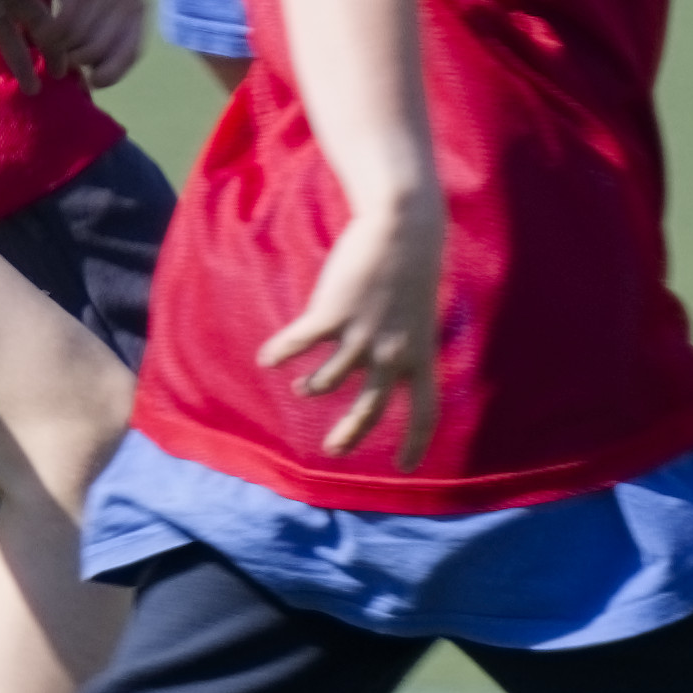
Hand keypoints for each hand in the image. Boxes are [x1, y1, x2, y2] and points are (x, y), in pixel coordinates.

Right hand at [3, 0, 147, 90]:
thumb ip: (106, 29)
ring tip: (50, 42)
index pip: (130, 55)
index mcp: (137, 7)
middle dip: (80, 61)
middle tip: (62, 57)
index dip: (111, 73)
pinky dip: (51, 37)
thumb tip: (101, 77)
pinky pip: (64, 29)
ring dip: (63, 49)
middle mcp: (127, 1)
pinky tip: (43, 32)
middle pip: (101, 54)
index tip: (92, 82)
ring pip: (81, 43)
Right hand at [256, 188, 442, 458]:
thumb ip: (406, 341)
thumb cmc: (411, 264)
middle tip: (333, 450)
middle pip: (369, 410)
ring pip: (327, 381)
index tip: (406, 468)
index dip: (415, 442)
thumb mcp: (420, 312)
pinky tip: (267, 357)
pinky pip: (298, 344)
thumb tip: (386, 363)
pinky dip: (280, 352)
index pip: (425, 411)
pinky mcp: (331, 315)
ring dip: (311, 386)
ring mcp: (360, 336)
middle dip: (349, 434)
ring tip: (301, 386)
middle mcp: (391, 354)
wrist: (402, 225)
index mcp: (421, 354)